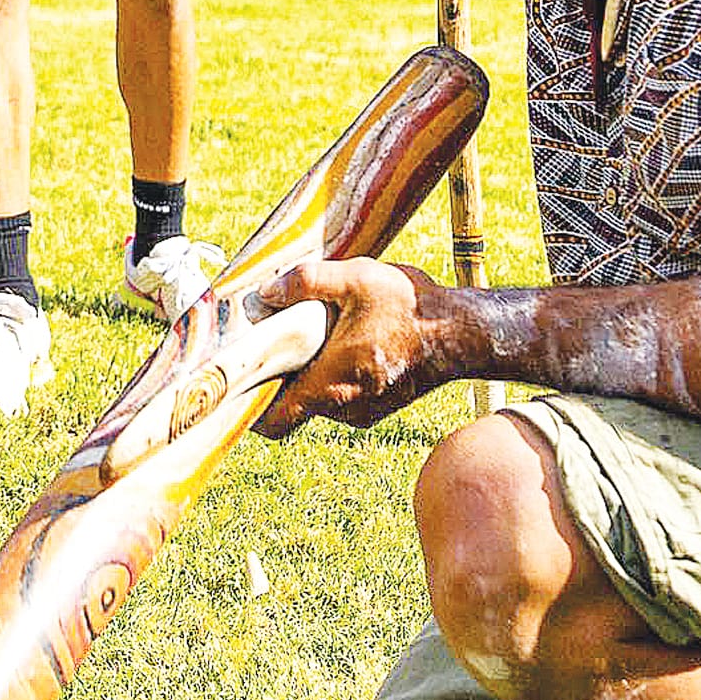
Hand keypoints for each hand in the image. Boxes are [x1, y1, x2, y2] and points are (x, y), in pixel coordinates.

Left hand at [252, 257, 451, 438]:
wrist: (462, 333)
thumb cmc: (410, 308)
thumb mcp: (355, 278)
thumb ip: (305, 282)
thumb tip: (266, 292)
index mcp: (330, 385)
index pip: (273, 421)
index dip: (249, 406)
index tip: (238, 380)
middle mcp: (344, 408)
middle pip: (292, 405)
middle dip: (279, 375)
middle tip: (273, 341)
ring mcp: (363, 411)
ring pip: (318, 399)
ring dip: (310, 372)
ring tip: (313, 333)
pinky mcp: (379, 406)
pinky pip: (342, 396)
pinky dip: (334, 374)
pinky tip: (344, 340)